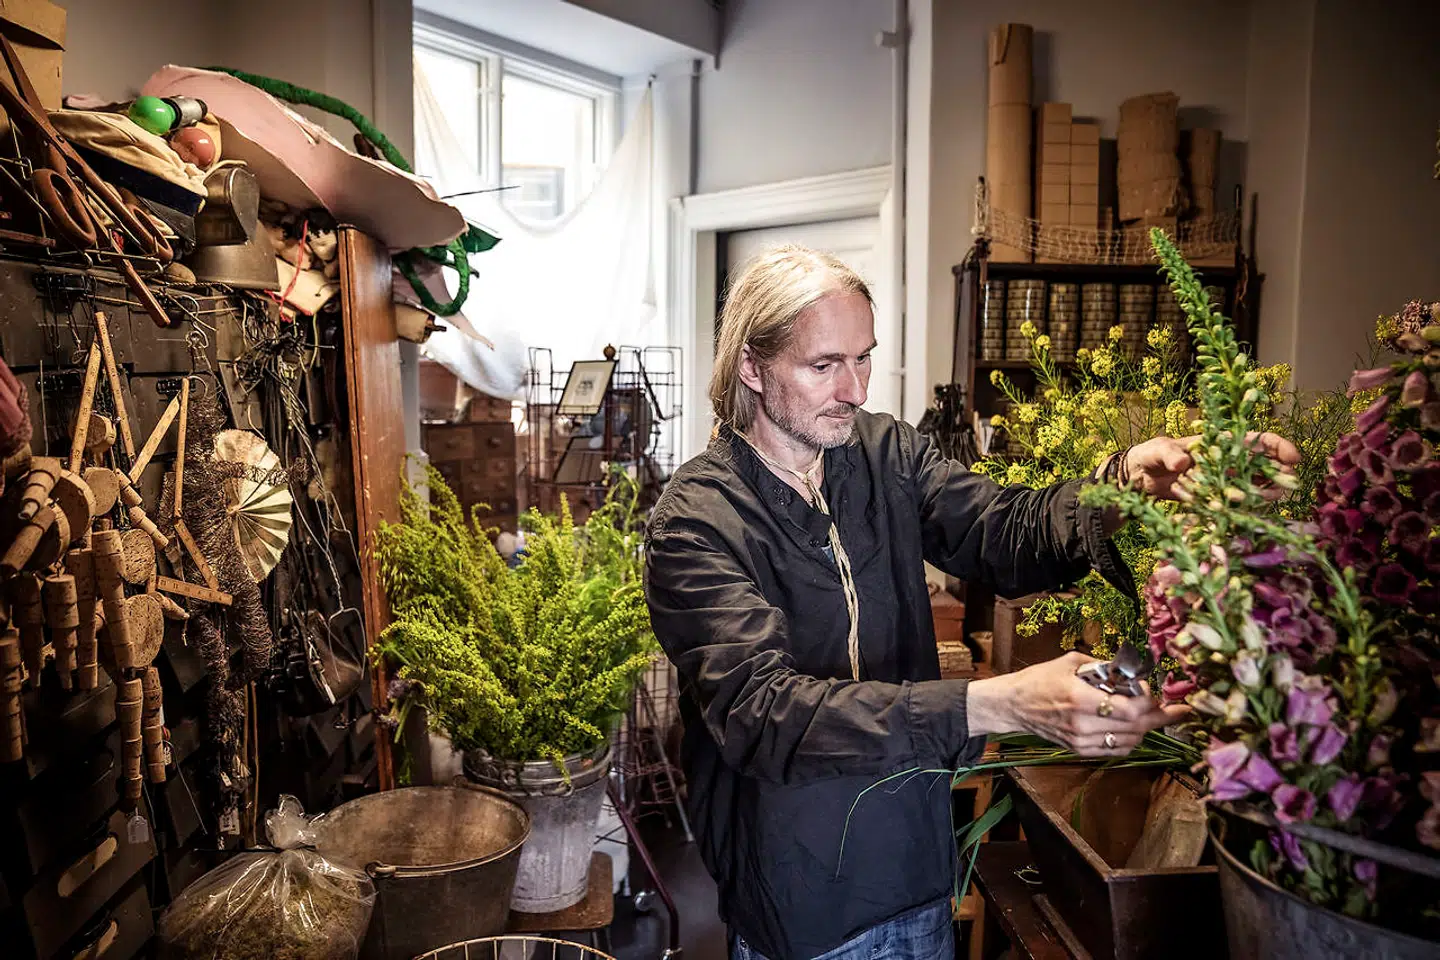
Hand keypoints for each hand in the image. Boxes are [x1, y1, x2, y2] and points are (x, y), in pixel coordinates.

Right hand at [967, 652, 1188, 756]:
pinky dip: (1131, 739)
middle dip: (1160, 717)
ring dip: (1146, 728)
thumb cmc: (1039, 678)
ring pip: (1129, 740)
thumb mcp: (1071, 661)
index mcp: (1080, 698)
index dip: (1149, 701)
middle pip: (1136, 727)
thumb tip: (1133, 670)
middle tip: (1179, 710)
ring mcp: (1080, 741)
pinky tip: (1135, 729)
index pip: (1130, 709)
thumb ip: (1104, 667)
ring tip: (1156, 716)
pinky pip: (1115, 749)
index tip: (1153, 690)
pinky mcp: (1079, 750)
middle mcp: (1082, 723)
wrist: (1013, 706)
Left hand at [1124, 431, 1301, 500]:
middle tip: (1283, 486)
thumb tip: (1183, 463)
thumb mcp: (1157, 450)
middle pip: (1264, 466)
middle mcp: (1228, 462)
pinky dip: (1242, 509)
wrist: (1138, 476)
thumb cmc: (1150, 455)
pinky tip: (1243, 513)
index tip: (1293, 458)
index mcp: (1220, 443)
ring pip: (1255, 487)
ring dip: (1264, 494)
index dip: (1279, 447)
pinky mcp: (1215, 499)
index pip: (1257, 441)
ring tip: (1262, 500)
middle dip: (1279, 475)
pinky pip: (1236, 505)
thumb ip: (1169, 454)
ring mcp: (1223, 482)